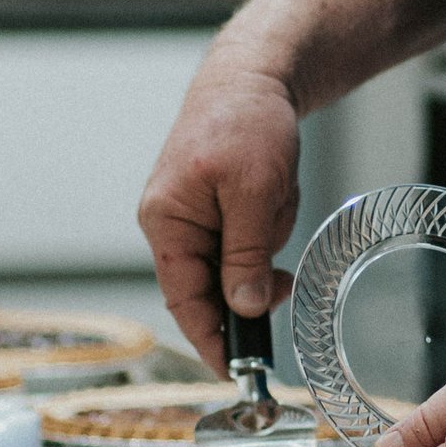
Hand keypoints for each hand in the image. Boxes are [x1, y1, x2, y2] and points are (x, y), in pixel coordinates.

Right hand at [136, 61, 300, 373]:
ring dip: (268, 234)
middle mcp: (171, 224)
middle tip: (279, 260)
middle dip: (254, 270)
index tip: (236, 371)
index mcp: (166, 222)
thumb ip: (244, 254)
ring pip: (240, 261)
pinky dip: (269, 220)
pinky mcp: (216, 207)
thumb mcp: (252, 192)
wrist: (255, 75)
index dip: (211, 339)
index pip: (184, 300)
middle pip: (214, 284)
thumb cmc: (246, 121)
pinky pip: (248, 238)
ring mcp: (193, 216)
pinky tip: (274, 188)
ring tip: (273, 190)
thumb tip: (242, 308)